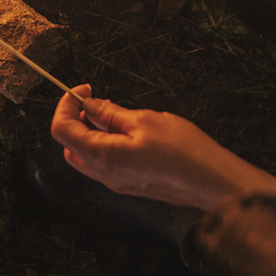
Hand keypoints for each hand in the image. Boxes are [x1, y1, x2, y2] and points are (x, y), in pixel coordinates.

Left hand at [50, 86, 275, 210]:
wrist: (213, 181)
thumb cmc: (184, 152)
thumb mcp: (144, 121)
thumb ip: (111, 113)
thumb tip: (90, 105)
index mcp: (102, 157)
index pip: (62, 130)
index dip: (66, 105)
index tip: (83, 90)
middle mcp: (105, 175)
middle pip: (70, 145)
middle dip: (76, 119)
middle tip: (97, 101)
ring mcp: (118, 182)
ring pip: (88, 156)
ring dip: (92, 132)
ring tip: (117, 114)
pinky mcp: (132, 184)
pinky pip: (106, 163)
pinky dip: (107, 144)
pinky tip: (130, 131)